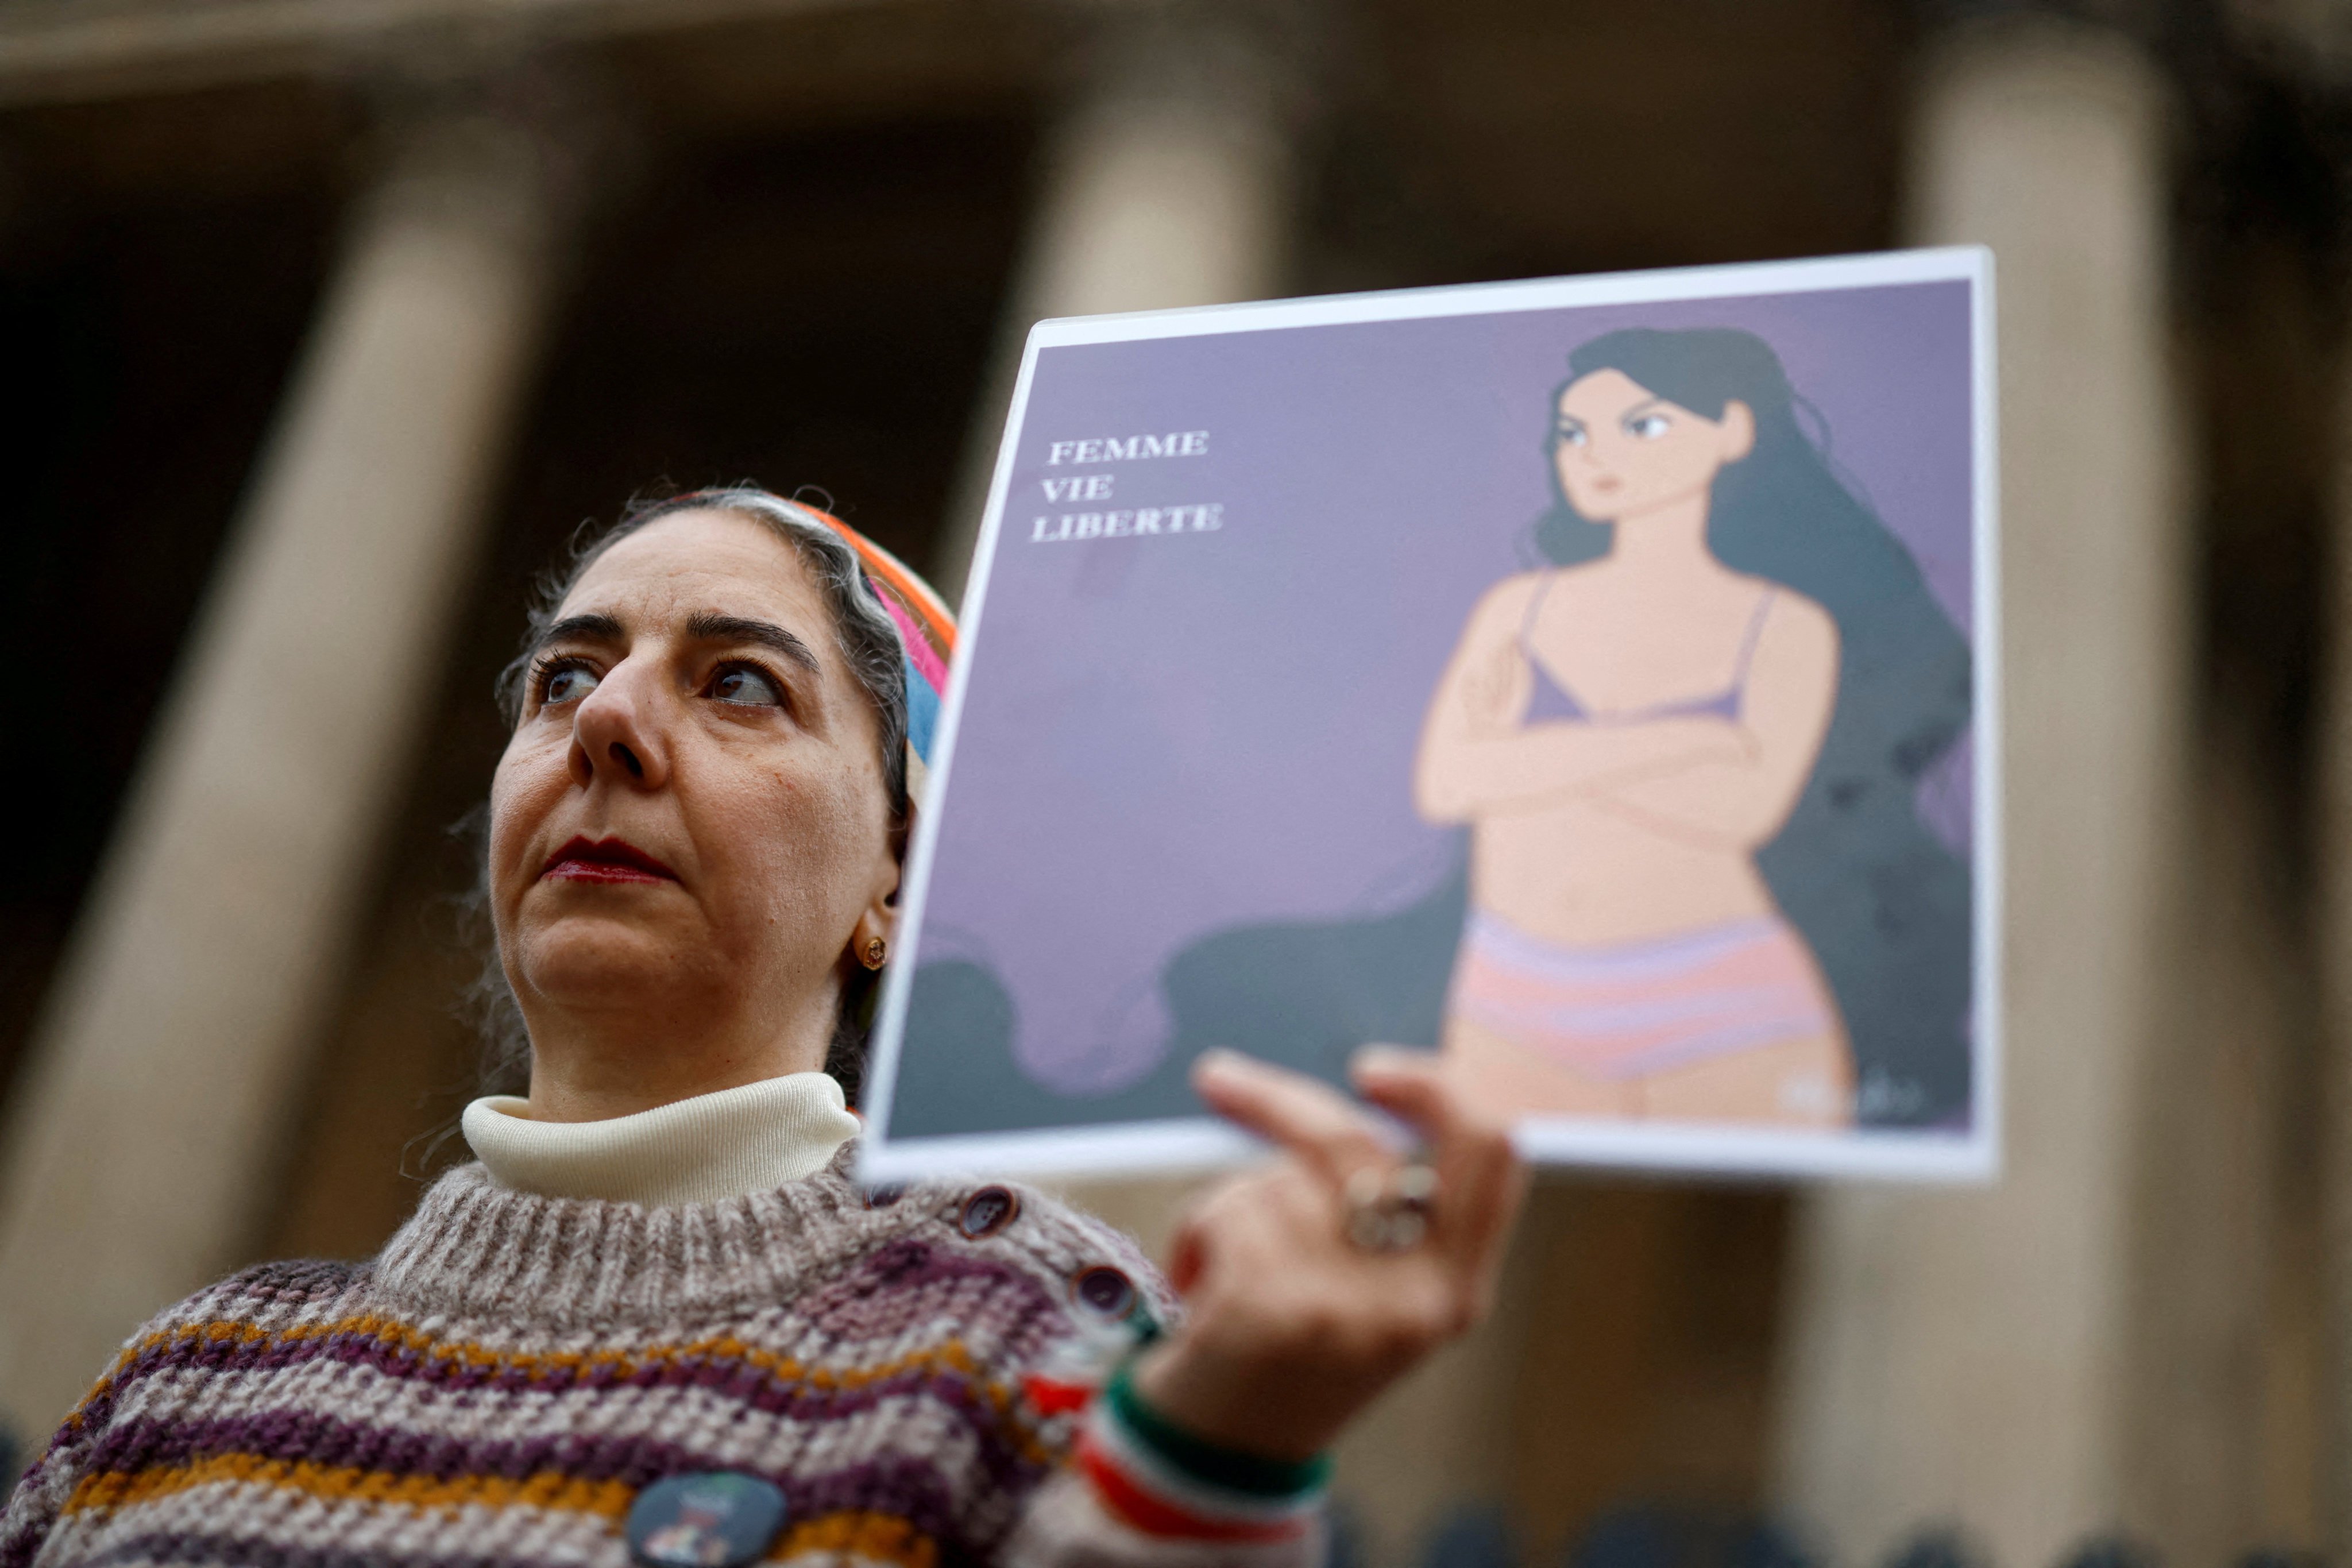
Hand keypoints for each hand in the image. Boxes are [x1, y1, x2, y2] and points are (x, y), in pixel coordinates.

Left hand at [1131, 1046, 1527, 1461]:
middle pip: (1352, 1140)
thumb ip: (1391, 1213)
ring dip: (1230, 1201)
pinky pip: (1226, 1211)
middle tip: (1218, 1078)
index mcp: (1456, 1288)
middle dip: (1274, 1099)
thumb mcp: (1375, 1293)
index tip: (1372, 1069)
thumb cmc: (1294, 1353)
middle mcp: (1416, 1298)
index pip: (1493, 1153)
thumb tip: (1351, 1100)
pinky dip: (1194, 1233)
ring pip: (1274, 1177)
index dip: (1439, 1088)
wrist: (1225, 1457)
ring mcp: (1347, 1304)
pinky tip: (1198, 1286)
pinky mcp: (1272, 1308)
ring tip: (1221, 1261)